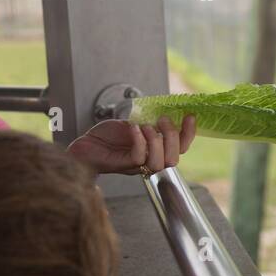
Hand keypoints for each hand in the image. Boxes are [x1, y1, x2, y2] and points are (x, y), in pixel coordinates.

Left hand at [66, 115, 195, 175]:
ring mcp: (136, 165)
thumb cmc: (107, 136)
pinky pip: (138, 157)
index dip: (189, 134)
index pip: (181, 148)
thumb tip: (166, 109)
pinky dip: (139, 140)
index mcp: (156, 150)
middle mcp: (149, 161)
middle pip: (174, 159)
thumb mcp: (134, 123)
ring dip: (156, 141)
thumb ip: (150, 121)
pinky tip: (133, 127)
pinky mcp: (123, 165)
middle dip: (173, 137)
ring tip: (146, 125)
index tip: (190, 116)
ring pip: (159, 162)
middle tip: (163, 120)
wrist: (85, 145)